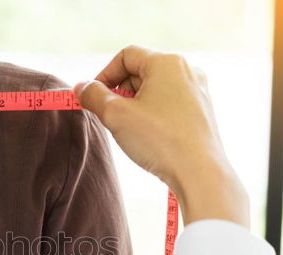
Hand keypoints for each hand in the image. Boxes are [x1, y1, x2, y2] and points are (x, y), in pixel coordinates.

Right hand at [74, 45, 249, 227]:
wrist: (199, 172)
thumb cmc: (159, 140)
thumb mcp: (115, 115)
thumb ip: (93, 96)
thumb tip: (81, 87)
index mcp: (167, 62)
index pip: (126, 55)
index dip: (104, 74)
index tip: (93, 97)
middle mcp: (187, 70)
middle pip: (140, 71)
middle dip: (118, 91)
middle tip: (107, 116)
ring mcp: (197, 91)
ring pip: (154, 89)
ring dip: (133, 104)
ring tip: (127, 129)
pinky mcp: (201, 112)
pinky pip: (168, 104)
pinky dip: (151, 114)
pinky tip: (147, 137)